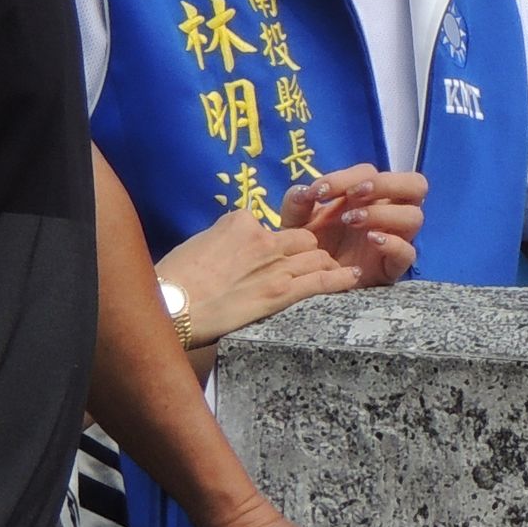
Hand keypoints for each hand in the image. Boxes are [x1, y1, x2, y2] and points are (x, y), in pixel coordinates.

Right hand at [157, 212, 357, 343]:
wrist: (173, 305)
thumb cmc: (175, 280)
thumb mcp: (198, 245)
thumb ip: (223, 242)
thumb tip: (232, 251)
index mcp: (240, 222)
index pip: (271, 227)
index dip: (276, 243)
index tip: (275, 256)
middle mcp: (262, 237)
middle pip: (302, 238)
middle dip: (308, 251)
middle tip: (308, 266)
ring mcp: (274, 263)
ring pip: (316, 255)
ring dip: (324, 264)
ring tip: (336, 272)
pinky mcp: (281, 291)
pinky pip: (321, 280)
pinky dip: (342, 279)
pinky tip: (355, 278)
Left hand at [280, 165, 425, 287]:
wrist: (306, 284)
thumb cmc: (306, 246)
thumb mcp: (294, 222)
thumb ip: (296, 202)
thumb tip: (305, 192)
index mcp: (366, 196)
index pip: (370, 173)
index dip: (347, 177)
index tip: (319, 192)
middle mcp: (386, 213)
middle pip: (414, 185)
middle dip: (386, 183)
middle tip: (354, 195)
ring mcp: (394, 239)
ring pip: (414, 216)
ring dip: (383, 212)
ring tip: (351, 221)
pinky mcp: (393, 267)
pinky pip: (408, 252)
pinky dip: (392, 242)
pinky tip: (370, 240)